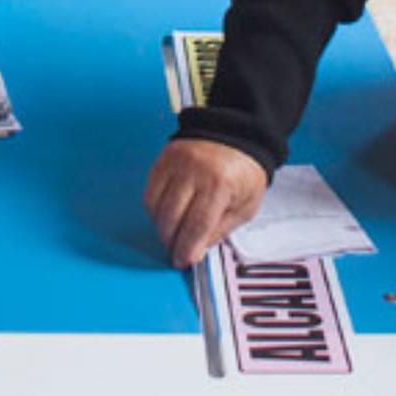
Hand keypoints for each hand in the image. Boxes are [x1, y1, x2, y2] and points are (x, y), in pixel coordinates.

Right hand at [143, 139, 266, 267]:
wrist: (234, 135)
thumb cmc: (243, 171)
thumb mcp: (245, 205)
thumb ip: (221, 229)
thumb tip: (197, 250)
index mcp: (220, 184)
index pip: (197, 224)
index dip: (187, 246)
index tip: (183, 260)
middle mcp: (194, 172)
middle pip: (172, 216)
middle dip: (172, 240)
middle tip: (176, 251)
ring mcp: (175, 164)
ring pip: (156, 206)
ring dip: (161, 227)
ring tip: (171, 234)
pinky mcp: (162, 161)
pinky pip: (149, 193)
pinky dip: (154, 210)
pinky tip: (164, 217)